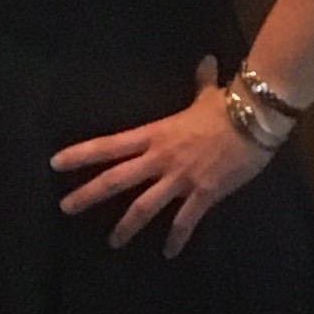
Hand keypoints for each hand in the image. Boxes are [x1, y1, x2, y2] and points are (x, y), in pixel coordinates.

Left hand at [51, 58, 274, 257]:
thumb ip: (201, 82)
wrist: (257, 119)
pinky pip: (186, 220)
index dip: (81, 154)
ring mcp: (180, 178)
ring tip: (113, 242)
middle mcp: (160, 159)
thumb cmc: (230, 106)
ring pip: (144, 206)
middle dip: (88, 195)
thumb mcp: (208, 95)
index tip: (56, 164)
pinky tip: (168, 252)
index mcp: (154, 135)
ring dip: (126, 226)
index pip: (108, 145)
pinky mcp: (204, 193)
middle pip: (115, 179)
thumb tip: (205, 61)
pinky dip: (177, 238)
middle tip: (65, 208)